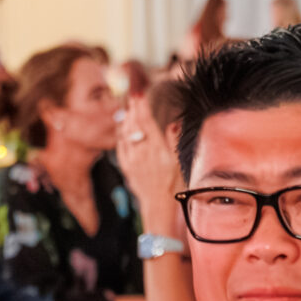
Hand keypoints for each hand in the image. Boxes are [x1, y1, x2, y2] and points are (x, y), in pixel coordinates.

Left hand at [115, 95, 183, 237]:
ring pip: (126, 133)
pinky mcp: (127, 167)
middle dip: (133, 107)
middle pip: (135, 124)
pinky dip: (121, 134)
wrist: (159, 207)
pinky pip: (120, 146)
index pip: (147, 121)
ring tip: (128, 106)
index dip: (142, 105)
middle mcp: (142, 151)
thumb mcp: (180, 164)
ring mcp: (132, 159)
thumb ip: (174, 142)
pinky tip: (122, 127)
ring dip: (127, 118)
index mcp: (157, 148)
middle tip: (131, 93)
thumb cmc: (174, 187)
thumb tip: (172, 124)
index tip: (139, 92)